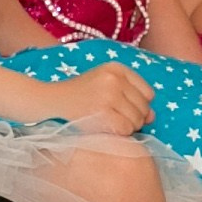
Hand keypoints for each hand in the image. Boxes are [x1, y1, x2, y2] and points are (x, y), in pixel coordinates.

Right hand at [24, 63, 153, 135]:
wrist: (49, 100)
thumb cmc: (78, 96)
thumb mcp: (103, 85)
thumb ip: (131, 97)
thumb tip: (153, 116)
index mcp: (117, 68)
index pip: (148, 93)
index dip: (138, 106)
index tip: (121, 109)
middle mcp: (115, 78)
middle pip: (144, 108)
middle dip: (133, 119)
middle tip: (112, 119)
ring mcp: (108, 94)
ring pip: (137, 120)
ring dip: (125, 128)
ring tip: (107, 123)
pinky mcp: (101, 111)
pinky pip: (125, 129)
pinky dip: (118, 134)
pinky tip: (104, 129)